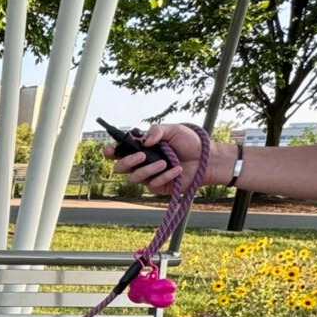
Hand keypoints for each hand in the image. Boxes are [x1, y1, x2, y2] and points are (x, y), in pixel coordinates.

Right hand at [102, 122, 232, 196]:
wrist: (206, 159)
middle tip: (141, 155)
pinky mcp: (158, 186)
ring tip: (164, 162)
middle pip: (120, 168)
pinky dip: (165, 176)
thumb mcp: (173, 130)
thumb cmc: (189, 142)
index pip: (119, 150)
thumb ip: (157, 131)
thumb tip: (144, 141)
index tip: (110, 150)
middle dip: (127, 162)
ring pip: (135, 178)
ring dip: (148, 169)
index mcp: (141, 147)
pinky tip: (177, 169)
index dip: (110, 151)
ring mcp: (148, 176)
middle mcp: (141, 162)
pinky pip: (153, 184)